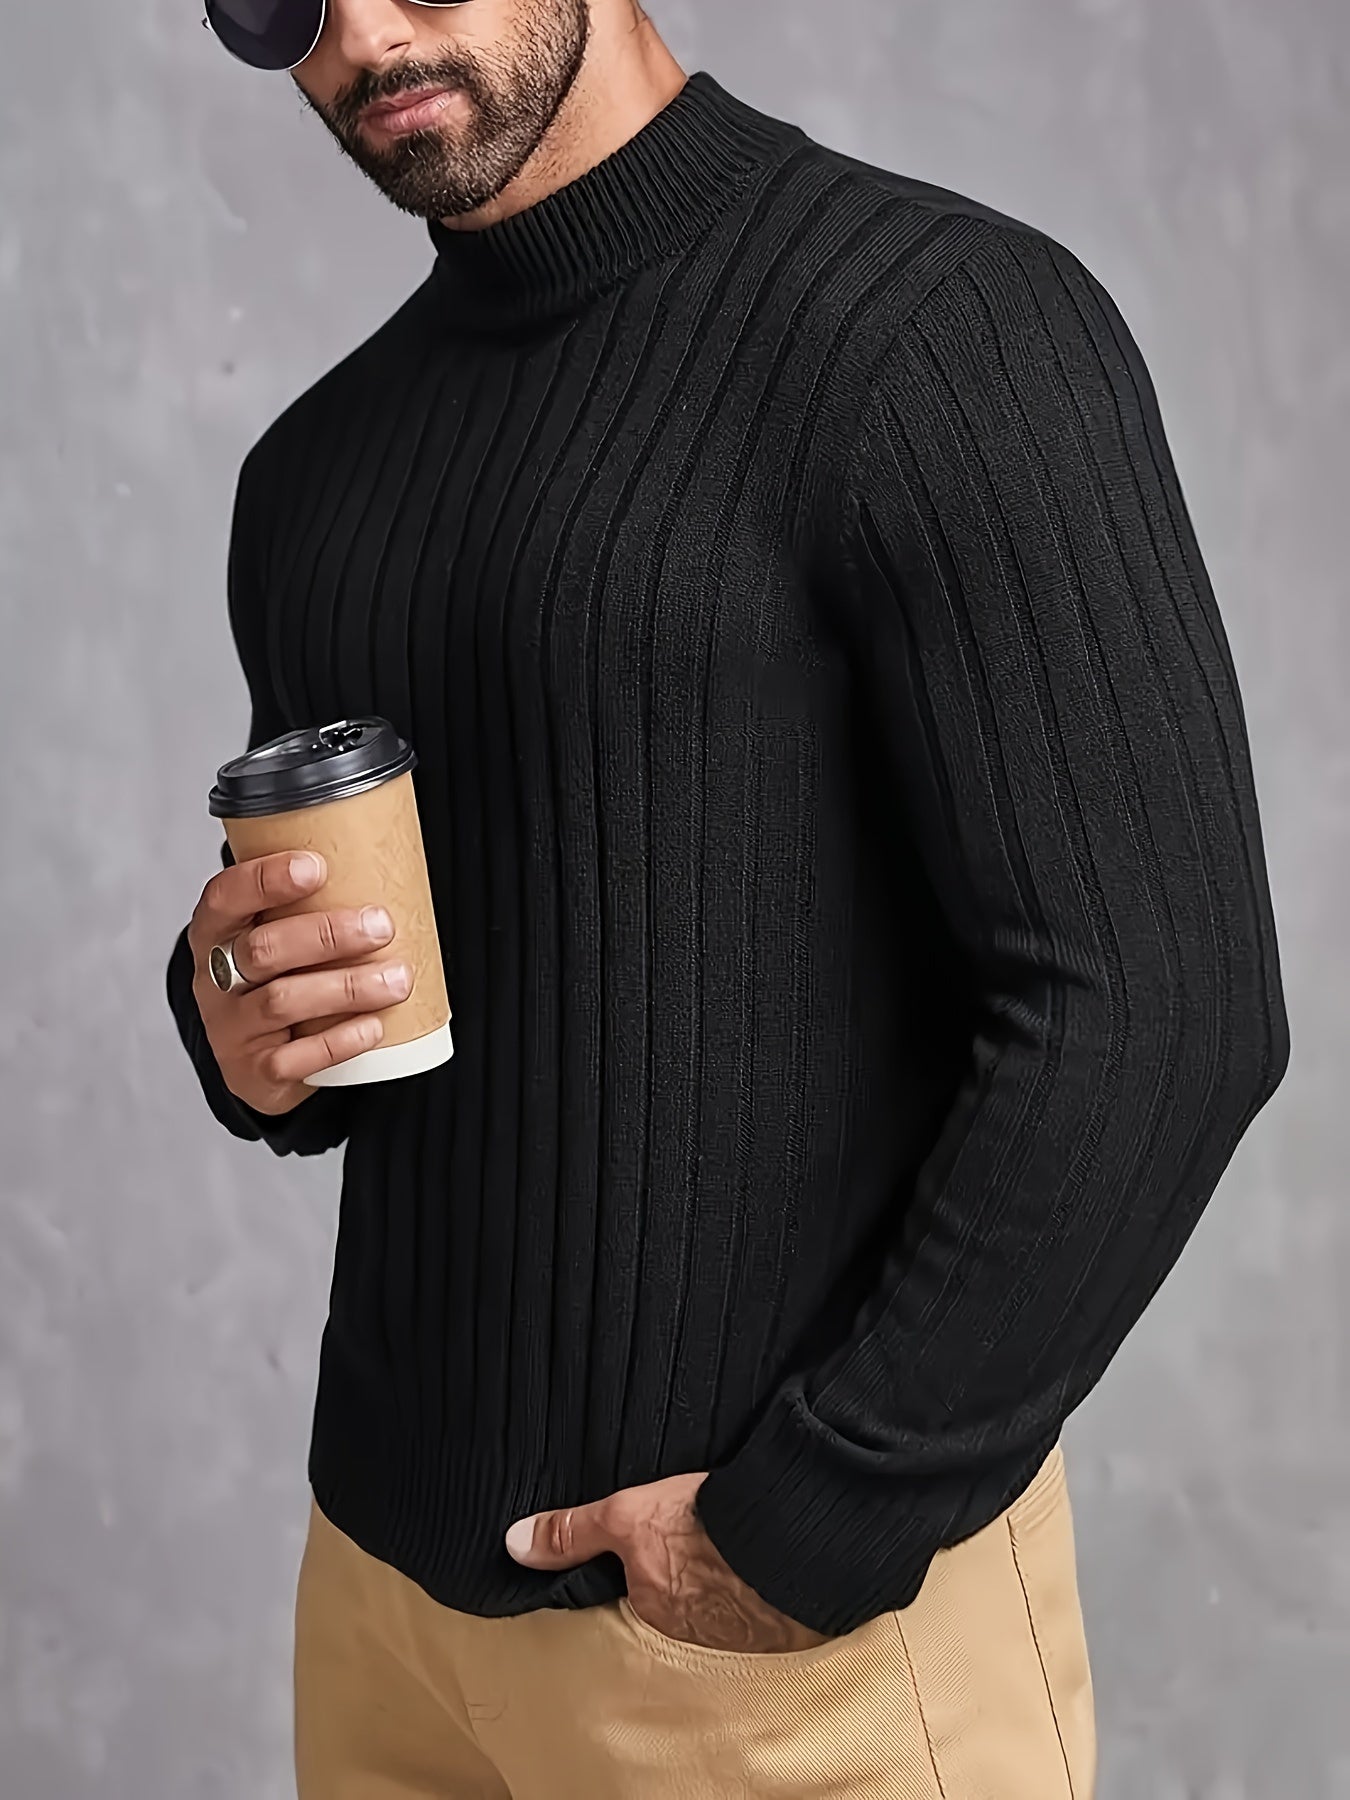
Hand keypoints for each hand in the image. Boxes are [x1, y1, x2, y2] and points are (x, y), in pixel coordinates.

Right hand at [186, 849, 413, 1116]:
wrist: (256, 1058)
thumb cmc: (279, 976)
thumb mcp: (276, 933)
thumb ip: (309, 900)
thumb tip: (386, 851)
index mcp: (214, 932)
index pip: (225, 898)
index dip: (265, 881)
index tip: (316, 866)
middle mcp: (213, 979)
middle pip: (262, 950)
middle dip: (326, 935)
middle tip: (381, 925)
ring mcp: (231, 1028)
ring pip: (282, 1002)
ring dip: (346, 987)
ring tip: (397, 978)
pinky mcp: (254, 1071)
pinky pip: (293, 1058)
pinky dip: (339, 1042)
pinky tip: (374, 1027)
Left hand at [504, 1472, 830, 1652]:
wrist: (795, 1537)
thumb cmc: (709, 1528)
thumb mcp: (628, 1516)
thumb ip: (573, 1533)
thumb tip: (516, 1544)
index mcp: (652, 1615)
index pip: (628, 1605)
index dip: (632, 1581)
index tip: (640, 1561)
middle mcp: (691, 1638)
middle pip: (671, 1614)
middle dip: (676, 1591)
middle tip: (684, 1557)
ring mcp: (737, 1636)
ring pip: (713, 1617)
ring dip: (716, 1593)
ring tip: (719, 1557)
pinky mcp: (779, 1625)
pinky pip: (755, 1614)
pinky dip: (753, 1593)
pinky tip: (756, 1566)